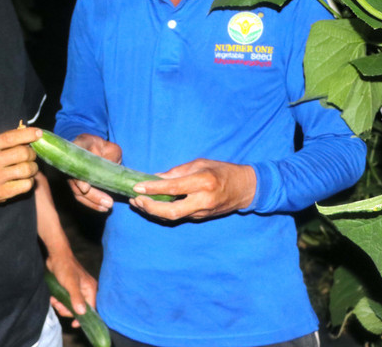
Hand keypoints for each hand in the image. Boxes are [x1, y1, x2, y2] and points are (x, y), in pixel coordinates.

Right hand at [0, 127, 40, 207]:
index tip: (39, 133)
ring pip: (26, 169)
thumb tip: (25, 132)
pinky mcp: (1, 194)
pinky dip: (30, 180)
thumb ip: (1, 140)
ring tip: (30, 167)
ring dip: (33, 167)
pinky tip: (25, 178)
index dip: (28, 134)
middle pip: (22, 153)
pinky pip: (26, 185)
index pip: (10, 137)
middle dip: (32, 153)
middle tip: (31, 155)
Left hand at [46, 253, 96, 326]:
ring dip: (61, 306)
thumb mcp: (70, 283)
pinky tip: (54, 298)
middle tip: (58, 305)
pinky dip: (59, 301)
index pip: (91, 309)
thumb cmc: (65, 267)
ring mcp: (78, 290)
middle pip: (79, 309)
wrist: (56, 256)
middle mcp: (86, 291)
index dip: (83, 318)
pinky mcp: (70, 289)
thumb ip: (77, 298)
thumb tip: (82, 313)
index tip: (74, 324)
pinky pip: (66, 301)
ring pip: (71, 306)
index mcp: (90, 289)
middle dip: (67, 310)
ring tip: (54, 300)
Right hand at [67, 134, 120, 211]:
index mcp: (79, 146)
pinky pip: (81, 196)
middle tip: (108, 202)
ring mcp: (72, 174)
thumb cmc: (106, 148)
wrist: (99, 149)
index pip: (74, 162)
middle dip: (92, 195)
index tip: (85, 188)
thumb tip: (110, 174)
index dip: (78, 177)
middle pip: (75, 182)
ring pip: (77, 192)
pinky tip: (103, 208)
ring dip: (93, 202)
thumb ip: (110, 158)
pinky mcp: (76, 185)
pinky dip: (92, 203)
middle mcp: (71, 161)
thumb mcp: (112, 149)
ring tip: (107, 206)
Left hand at [129, 159, 255, 220]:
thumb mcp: (199, 164)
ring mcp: (203, 212)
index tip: (137, 187)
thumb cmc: (221, 171)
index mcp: (203, 182)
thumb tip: (154, 177)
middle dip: (150, 208)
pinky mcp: (201, 217)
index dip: (153, 189)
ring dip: (154, 211)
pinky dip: (163, 212)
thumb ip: (176, 172)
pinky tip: (153, 205)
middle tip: (136, 200)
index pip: (173, 188)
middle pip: (171, 212)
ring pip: (173, 217)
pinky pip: (179, 216)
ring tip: (138, 203)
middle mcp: (203, 200)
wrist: (244, 188)